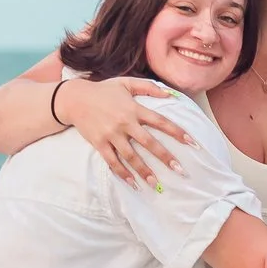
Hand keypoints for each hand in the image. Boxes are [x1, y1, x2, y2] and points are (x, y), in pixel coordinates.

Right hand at [65, 77, 192, 184]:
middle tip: (180, 170)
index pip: (161, 122)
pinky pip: (112, 161)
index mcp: (134, 109)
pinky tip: (132, 183)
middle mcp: (124, 123)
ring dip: (144, 171)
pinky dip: (122, 173)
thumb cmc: (103, 90)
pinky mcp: (99, 143)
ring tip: (156, 184)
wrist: (74, 98)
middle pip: (149, 143)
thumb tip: (170, 94)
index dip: (177, 132)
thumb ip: (149, 87)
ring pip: (131, 156)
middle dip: (165, 157)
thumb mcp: (126, 83)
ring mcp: (111, 135)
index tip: (192, 143)